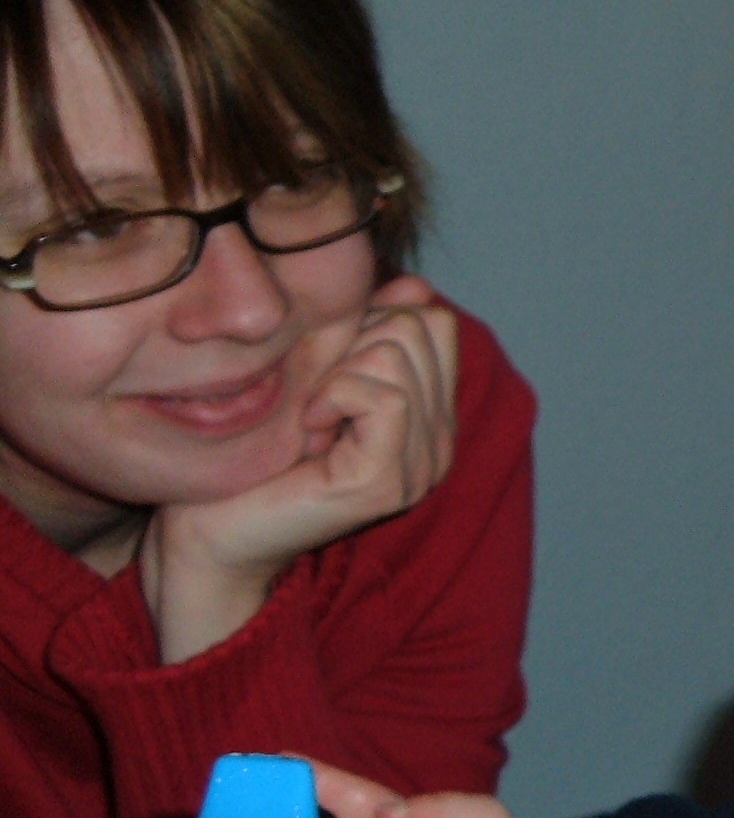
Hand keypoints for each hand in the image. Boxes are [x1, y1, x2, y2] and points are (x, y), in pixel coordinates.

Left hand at [143, 276, 460, 662]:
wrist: (210, 532)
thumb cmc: (252, 453)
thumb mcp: (317, 373)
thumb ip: (367, 333)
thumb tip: (417, 285)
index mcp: (431, 418)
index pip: (435, 323)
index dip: (373, 320)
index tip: (326, 368)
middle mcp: (439, 444)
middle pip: (422, 328)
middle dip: (354, 343)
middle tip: (314, 396)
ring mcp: (420, 467)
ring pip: (401, 356)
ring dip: (337, 372)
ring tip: (309, 417)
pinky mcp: (387, 483)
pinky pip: (385, 398)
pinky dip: (333, 396)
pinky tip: (306, 427)